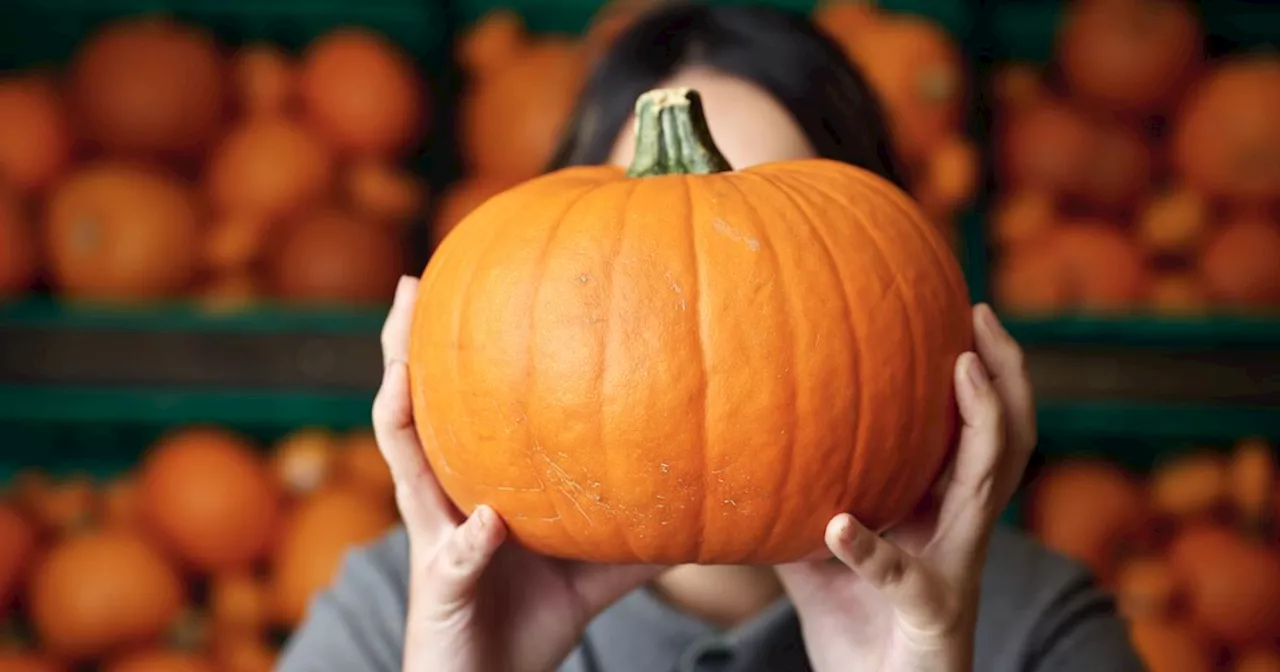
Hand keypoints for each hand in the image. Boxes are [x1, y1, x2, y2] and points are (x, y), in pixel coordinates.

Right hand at [374, 276, 661, 671]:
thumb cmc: (532, 618)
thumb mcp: (594, 567)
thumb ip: (635, 530)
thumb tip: (708, 500)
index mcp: (469, 485)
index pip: (451, 405)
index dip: (448, 348)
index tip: (462, 281)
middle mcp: (443, 503)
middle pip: (408, 413)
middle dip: (401, 349)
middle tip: (412, 284)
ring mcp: (436, 543)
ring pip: (407, 468)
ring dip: (401, 413)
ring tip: (402, 369)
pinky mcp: (442, 592)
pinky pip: (454, 560)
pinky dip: (469, 542)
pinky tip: (487, 522)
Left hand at [776, 304, 1035, 671]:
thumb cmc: (858, 627)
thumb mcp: (820, 552)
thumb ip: (799, 500)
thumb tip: (740, 448)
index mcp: (943, 511)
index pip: (976, 431)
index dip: (982, 373)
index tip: (961, 311)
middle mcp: (962, 531)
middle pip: (1009, 439)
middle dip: (1006, 373)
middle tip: (979, 315)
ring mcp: (956, 570)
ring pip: (987, 485)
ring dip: (981, 423)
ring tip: (961, 369)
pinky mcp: (933, 615)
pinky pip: (903, 576)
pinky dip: (871, 550)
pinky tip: (837, 526)